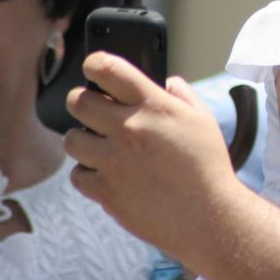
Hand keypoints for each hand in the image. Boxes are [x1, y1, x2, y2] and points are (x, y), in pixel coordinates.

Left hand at [64, 51, 239, 259]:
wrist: (208, 216)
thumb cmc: (208, 166)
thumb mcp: (202, 120)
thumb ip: (181, 95)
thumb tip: (166, 82)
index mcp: (154, 106)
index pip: (107, 69)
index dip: (94, 64)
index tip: (94, 69)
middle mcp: (129, 129)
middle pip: (77, 101)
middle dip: (83, 102)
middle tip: (95, 112)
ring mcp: (113, 161)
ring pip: (71, 139)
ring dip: (84, 140)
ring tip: (102, 148)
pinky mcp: (105, 191)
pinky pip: (78, 175)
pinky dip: (89, 174)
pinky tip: (109, 174)